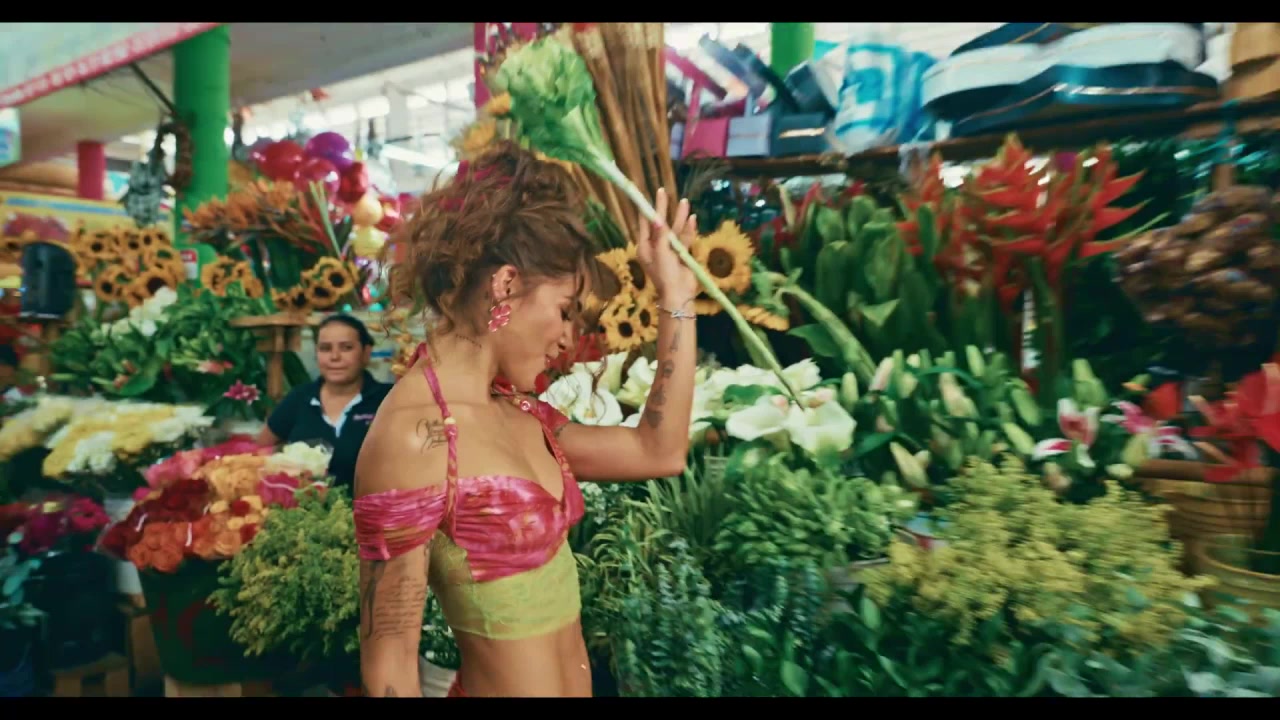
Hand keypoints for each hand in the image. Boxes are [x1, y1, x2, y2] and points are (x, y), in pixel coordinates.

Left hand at [637, 188, 698, 304]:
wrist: (679, 294)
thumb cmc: (664, 274)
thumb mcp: (660, 253)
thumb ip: (660, 234)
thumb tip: (657, 218)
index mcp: (645, 247)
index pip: (645, 224)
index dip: (647, 210)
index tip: (646, 196)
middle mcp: (656, 246)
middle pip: (660, 223)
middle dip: (663, 208)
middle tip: (662, 191)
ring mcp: (670, 250)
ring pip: (674, 230)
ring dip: (679, 217)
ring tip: (684, 202)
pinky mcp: (682, 254)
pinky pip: (685, 239)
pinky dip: (689, 230)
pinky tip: (693, 219)